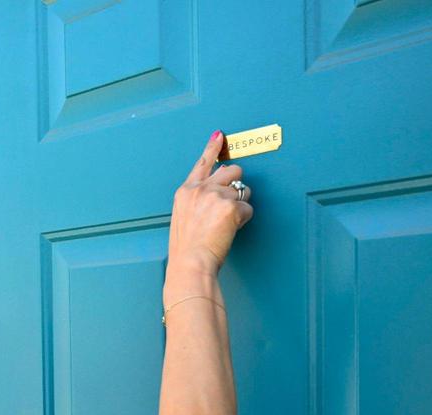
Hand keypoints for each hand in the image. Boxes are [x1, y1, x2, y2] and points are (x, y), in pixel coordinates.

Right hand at [167, 131, 253, 275]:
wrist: (190, 262)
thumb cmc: (186, 248)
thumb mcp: (183, 217)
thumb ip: (198, 200)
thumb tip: (219, 190)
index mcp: (186, 191)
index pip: (202, 163)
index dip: (212, 148)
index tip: (219, 136)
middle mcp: (200, 189)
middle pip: (232, 171)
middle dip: (236, 185)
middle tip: (231, 205)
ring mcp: (216, 196)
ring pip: (243, 189)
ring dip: (241, 204)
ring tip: (227, 223)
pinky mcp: (231, 206)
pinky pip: (248, 208)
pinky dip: (243, 220)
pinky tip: (231, 230)